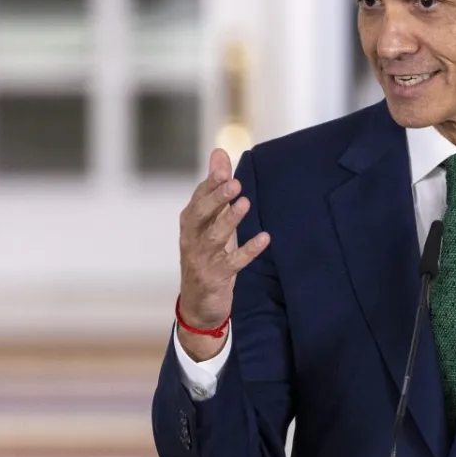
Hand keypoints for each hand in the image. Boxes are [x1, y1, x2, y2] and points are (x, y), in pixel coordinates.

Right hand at [178, 149, 270, 334]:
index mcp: (191, 222)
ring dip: (229, 220)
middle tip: (234, 183)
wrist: (199, 304)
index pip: (198, 198)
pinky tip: (265, 239)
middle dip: (216, 198)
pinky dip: (248, 251)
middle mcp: (191, 238)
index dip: (210, 184)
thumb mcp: (211, 220)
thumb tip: (219, 151)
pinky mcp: (216, 277)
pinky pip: (233, 263)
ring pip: (214, 237)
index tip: (224, 168)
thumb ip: (216, 186)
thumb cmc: (207, 253)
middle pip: (200, 215)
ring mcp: (202, 259)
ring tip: (245, 204)